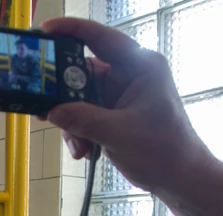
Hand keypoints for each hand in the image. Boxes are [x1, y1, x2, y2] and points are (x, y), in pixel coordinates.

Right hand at [37, 17, 215, 196]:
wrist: (178, 178)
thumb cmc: (164, 150)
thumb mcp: (120, 134)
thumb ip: (84, 120)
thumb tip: (51, 111)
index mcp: (139, 67)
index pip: (102, 39)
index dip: (72, 30)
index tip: (45, 31)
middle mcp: (128, 75)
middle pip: (82, 72)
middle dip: (64, 96)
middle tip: (44, 108)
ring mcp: (119, 95)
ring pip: (78, 98)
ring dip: (71, 123)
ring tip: (78, 146)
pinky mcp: (112, 114)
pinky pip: (83, 115)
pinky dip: (78, 132)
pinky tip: (84, 150)